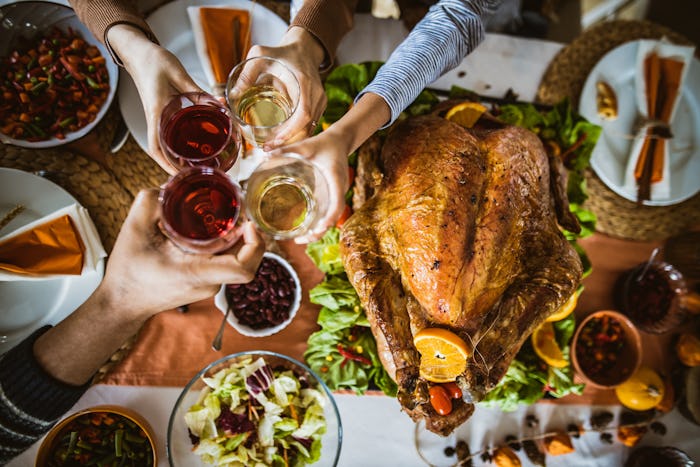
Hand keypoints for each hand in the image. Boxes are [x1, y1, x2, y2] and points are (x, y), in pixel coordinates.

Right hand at [101, 189, 264, 317]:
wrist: (121, 304)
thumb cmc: (128, 273)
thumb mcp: (133, 229)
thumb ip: (150, 201)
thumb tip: (170, 184)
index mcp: (197, 272)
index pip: (243, 269)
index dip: (255, 245)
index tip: (249, 224)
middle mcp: (209, 282)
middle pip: (245, 259)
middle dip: (248, 234)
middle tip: (237, 210)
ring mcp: (209, 285)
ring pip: (236, 260)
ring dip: (237, 239)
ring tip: (226, 216)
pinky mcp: (204, 283)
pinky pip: (224, 262)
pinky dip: (225, 246)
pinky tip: (213, 230)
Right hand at [107, 25, 202, 173]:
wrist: (138, 51)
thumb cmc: (154, 60)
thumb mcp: (178, 73)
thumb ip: (197, 91)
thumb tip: (219, 105)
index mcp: (156, 112)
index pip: (156, 146)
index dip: (166, 164)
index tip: (179, 176)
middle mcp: (155, 119)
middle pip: (161, 152)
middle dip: (176, 168)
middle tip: (196, 179)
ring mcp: (157, 117)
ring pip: (165, 145)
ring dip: (177, 160)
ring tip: (197, 170)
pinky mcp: (162, 112)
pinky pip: (169, 134)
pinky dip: (178, 145)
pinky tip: (193, 150)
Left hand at [245, 27, 326, 148]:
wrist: (303, 50)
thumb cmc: (281, 53)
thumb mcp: (260, 55)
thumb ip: (246, 73)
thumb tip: (232, 95)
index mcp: (303, 82)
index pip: (303, 114)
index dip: (291, 131)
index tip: (276, 140)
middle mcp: (316, 93)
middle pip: (308, 126)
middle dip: (289, 141)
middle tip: (268, 149)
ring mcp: (320, 100)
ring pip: (311, 127)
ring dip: (293, 140)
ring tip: (272, 147)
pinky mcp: (320, 105)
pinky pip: (311, 124)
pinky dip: (298, 134)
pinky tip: (283, 140)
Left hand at [268, 129, 351, 243]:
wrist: (340, 141)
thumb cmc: (324, 143)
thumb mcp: (306, 145)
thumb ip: (287, 149)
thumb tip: (265, 153)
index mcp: (336, 180)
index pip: (337, 203)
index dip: (330, 217)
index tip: (320, 227)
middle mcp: (339, 190)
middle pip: (334, 216)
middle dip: (320, 231)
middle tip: (301, 240)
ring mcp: (338, 194)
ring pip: (332, 217)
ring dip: (320, 230)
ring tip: (301, 239)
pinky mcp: (334, 194)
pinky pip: (330, 212)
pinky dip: (320, 222)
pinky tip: (308, 227)